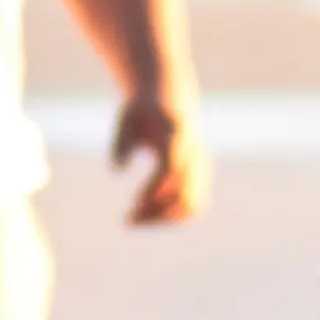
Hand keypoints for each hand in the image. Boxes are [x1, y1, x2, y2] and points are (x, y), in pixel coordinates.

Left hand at [111, 86, 203, 229]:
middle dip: (157, 211)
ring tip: (135, 219)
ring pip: (191, 205)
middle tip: (127, 219)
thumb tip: (117, 169)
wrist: (171, 99)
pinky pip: (192, 205)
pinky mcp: (201, 177)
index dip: (154, 189)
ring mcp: (201, 167)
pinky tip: (147, 215)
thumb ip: (121, 142)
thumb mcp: (126, 119)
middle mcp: (194, 154)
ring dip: (164, 218)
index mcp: (176, 136)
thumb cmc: (143, 111)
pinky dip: (171, 215)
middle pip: (184, 193)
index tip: (133, 204)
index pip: (170, 169)